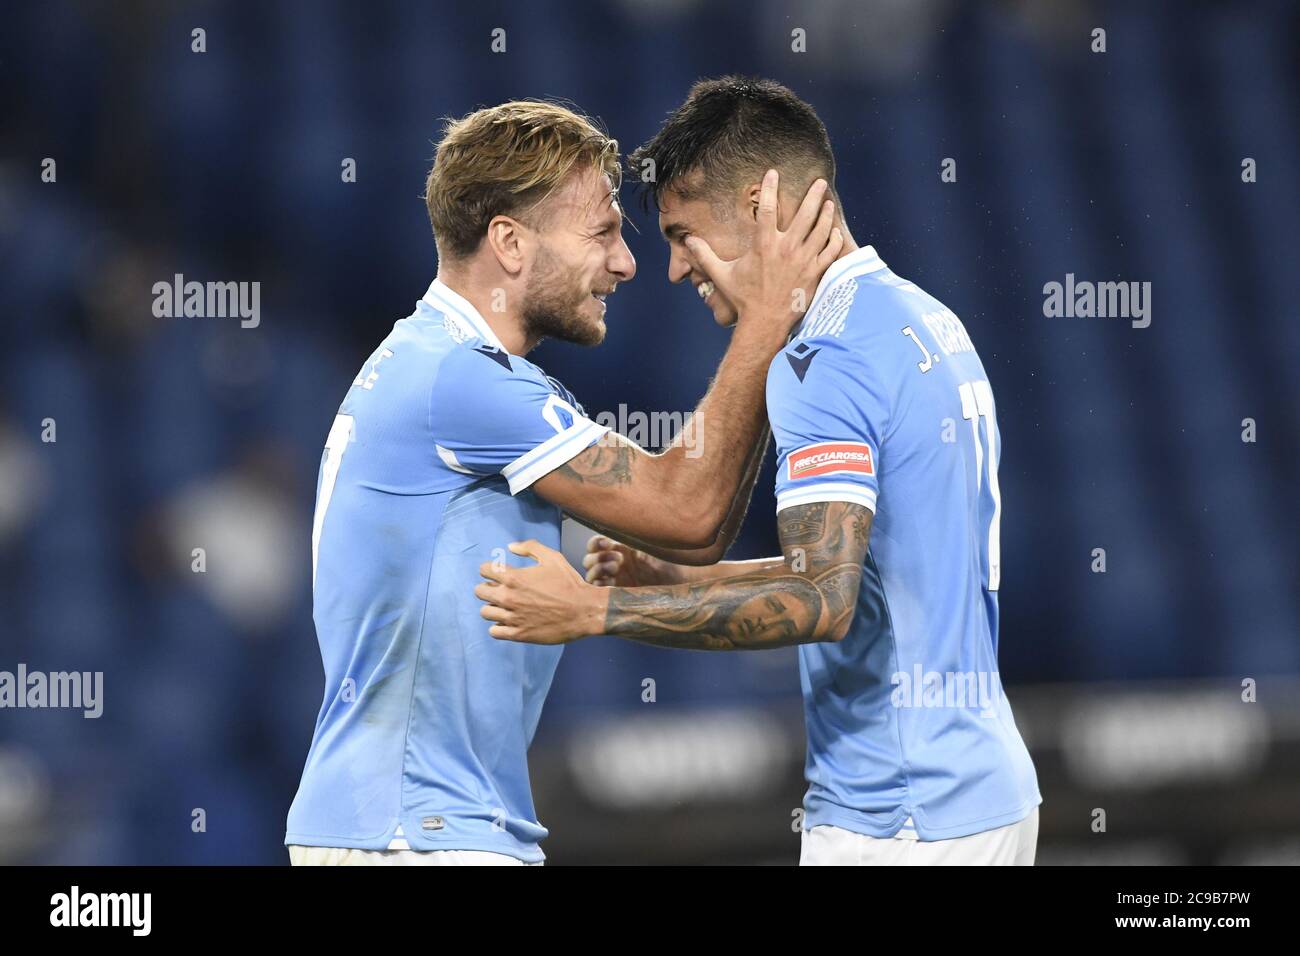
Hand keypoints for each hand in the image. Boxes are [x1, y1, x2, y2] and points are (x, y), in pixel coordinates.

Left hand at [475, 540, 605, 644]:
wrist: (584, 610)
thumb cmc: (569, 583)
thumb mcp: (553, 557)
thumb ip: (530, 547)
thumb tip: (510, 547)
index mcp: (514, 578)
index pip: (484, 570)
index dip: (490, 568)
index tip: (497, 572)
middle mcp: (508, 598)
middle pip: (479, 591)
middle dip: (487, 587)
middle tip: (499, 589)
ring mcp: (512, 618)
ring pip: (485, 612)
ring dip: (492, 607)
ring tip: (504, 606)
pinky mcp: (518, 634)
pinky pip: (494, 631)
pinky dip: (498, 626)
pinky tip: (508, 621)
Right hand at [583, 535, 684, 587]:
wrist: (680, 581)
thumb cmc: (670, 559)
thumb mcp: (651, 543)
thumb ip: (634, 534)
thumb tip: (623, 516)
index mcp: (620, 548)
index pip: (595, 544)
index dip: (595, 543)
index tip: (607, 543)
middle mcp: (614, 562)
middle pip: (589, 559)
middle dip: (598, 557)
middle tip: (619, 559)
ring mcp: (615, 579)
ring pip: (591, 574)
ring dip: (598, 569)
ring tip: (616, 569)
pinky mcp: (618, 593)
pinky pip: (598, 589)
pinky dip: (599, 584)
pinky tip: (610, 582)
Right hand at [686, 169, 842, 334]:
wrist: (765, 323)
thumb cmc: (744, 299)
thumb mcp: (722, 275)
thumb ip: (706, 256)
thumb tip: (689, 242)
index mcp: (764, 246)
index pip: (768, 209)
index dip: (770, 188)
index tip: (773, 173)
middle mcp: (786, 249)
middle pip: (804, 214)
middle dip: (814, 195)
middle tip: (820, 182)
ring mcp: (803, 261)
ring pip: (821, 230)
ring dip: (825, 214)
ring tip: (827, 203)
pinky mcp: (815, 274)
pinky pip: (830, 252)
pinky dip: (834, 240)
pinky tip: (835, 232)